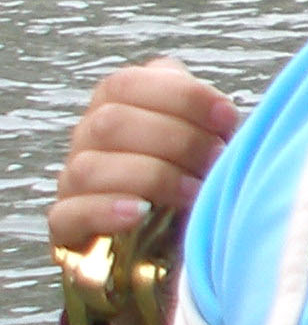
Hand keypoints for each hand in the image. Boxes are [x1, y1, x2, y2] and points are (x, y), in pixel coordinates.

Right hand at [54, 59, 235, 252]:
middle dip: (175, 140)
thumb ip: (207, 113)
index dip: (181, 96)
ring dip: (151, 177)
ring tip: (193, 192)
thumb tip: (222, 110)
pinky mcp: (65, 227)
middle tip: (215, 159)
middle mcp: (87, 139)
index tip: (226, 118)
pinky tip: (139, 212)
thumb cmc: (194, 173)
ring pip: (89, 168)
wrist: (169, 241)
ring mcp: (72, 183)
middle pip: (110, 123)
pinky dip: (105, 212)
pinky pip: (68, 215)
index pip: (127, 84)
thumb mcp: (206, 136)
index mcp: (116, 104)